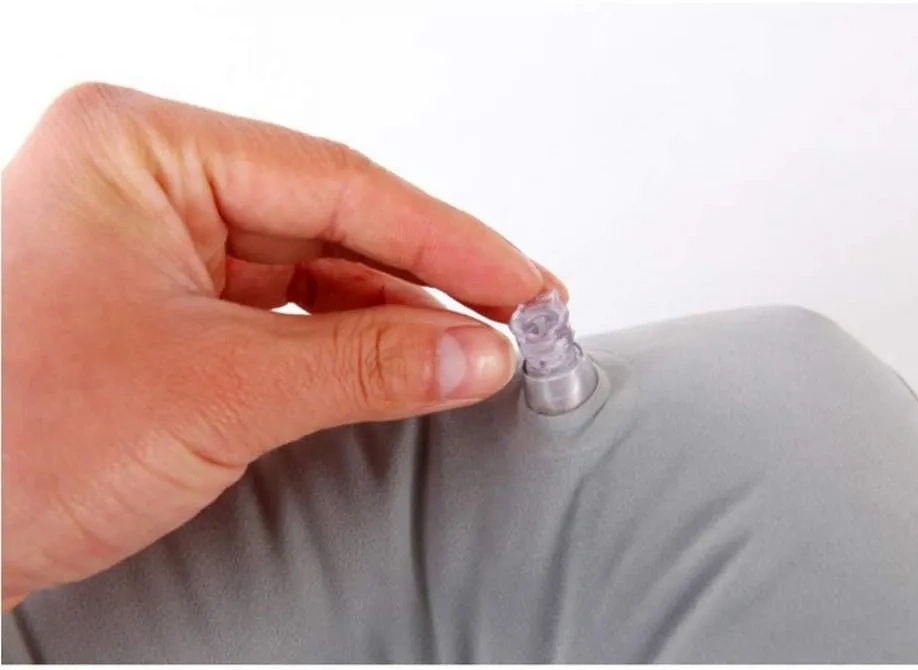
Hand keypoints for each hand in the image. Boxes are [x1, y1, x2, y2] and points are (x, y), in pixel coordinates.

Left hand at [1, 83, 564, 609]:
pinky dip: (345, 341)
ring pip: (313, 266)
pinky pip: (281, 308)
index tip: (524, 285)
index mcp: (143, 150)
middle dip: (428, 279)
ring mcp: (157, 240)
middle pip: (331, 220)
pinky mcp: (164, 301)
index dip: (449, 239)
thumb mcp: (217, 393)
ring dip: (392, 315)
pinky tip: (403, 365)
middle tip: (517, 321)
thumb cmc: (7, 445)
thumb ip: (365, 364)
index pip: (336, 181)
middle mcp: (150, 180)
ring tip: (473, 354)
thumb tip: (477, 353)